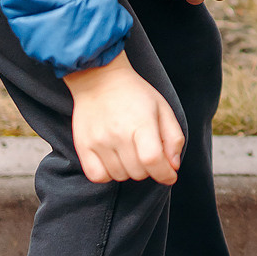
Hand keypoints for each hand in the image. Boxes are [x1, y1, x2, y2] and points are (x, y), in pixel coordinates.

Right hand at [63, 51, 183, 184]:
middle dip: (149, 169)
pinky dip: (108, 174)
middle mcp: (118, 134)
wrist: (100, 79)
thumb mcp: (163, 109)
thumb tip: (173, 167)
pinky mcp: (83, 146)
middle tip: (147, 154)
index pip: (153, 160)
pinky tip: (114, 160)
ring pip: (120, 176)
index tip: (169, 175)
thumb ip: (173, 138)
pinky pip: (97, 176)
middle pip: (138, 172)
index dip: (165, 174)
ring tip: (129, 152)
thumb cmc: (135, 94)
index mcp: (141, 123)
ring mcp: (98, 141)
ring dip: (129, 171)